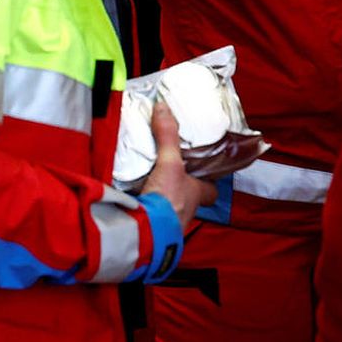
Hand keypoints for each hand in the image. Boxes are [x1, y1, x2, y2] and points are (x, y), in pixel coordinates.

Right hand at [139, 100, 216, 232]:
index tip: (202, 169)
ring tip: (145, 181)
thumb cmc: (168, 200)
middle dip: (178, 187)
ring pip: (168, 207)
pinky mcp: (150, 229)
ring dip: (159, 197)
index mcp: (197, 195)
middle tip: (166, 172)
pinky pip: (148, 215)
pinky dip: (141, 207)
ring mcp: (168, 222)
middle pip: (188, 198)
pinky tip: (131, 198)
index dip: (208, 181)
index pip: (210, 190)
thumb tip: (163, 107)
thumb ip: (167, 135)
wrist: (145, 234)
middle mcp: (186, 210)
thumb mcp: (170, 163)